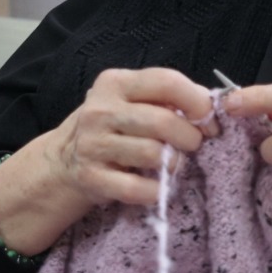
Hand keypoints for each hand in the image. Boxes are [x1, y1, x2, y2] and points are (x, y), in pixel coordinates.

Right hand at [0, 68, 214, 255]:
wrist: (62, 162)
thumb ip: (165, 98)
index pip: (166, 82)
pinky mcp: (91, 177)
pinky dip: (156, 191)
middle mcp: (100, 110)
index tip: (209, 120)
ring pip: (154, 154)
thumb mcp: (130, 101)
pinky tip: (156, 186)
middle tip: (193, 145)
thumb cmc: (111, 128)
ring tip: (171, 163)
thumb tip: (209, 108)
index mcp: (115, 83)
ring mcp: (93, 144)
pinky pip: (137, 188)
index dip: (197, 102)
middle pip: (163, 121)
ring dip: (174, 164)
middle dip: (190, 137)